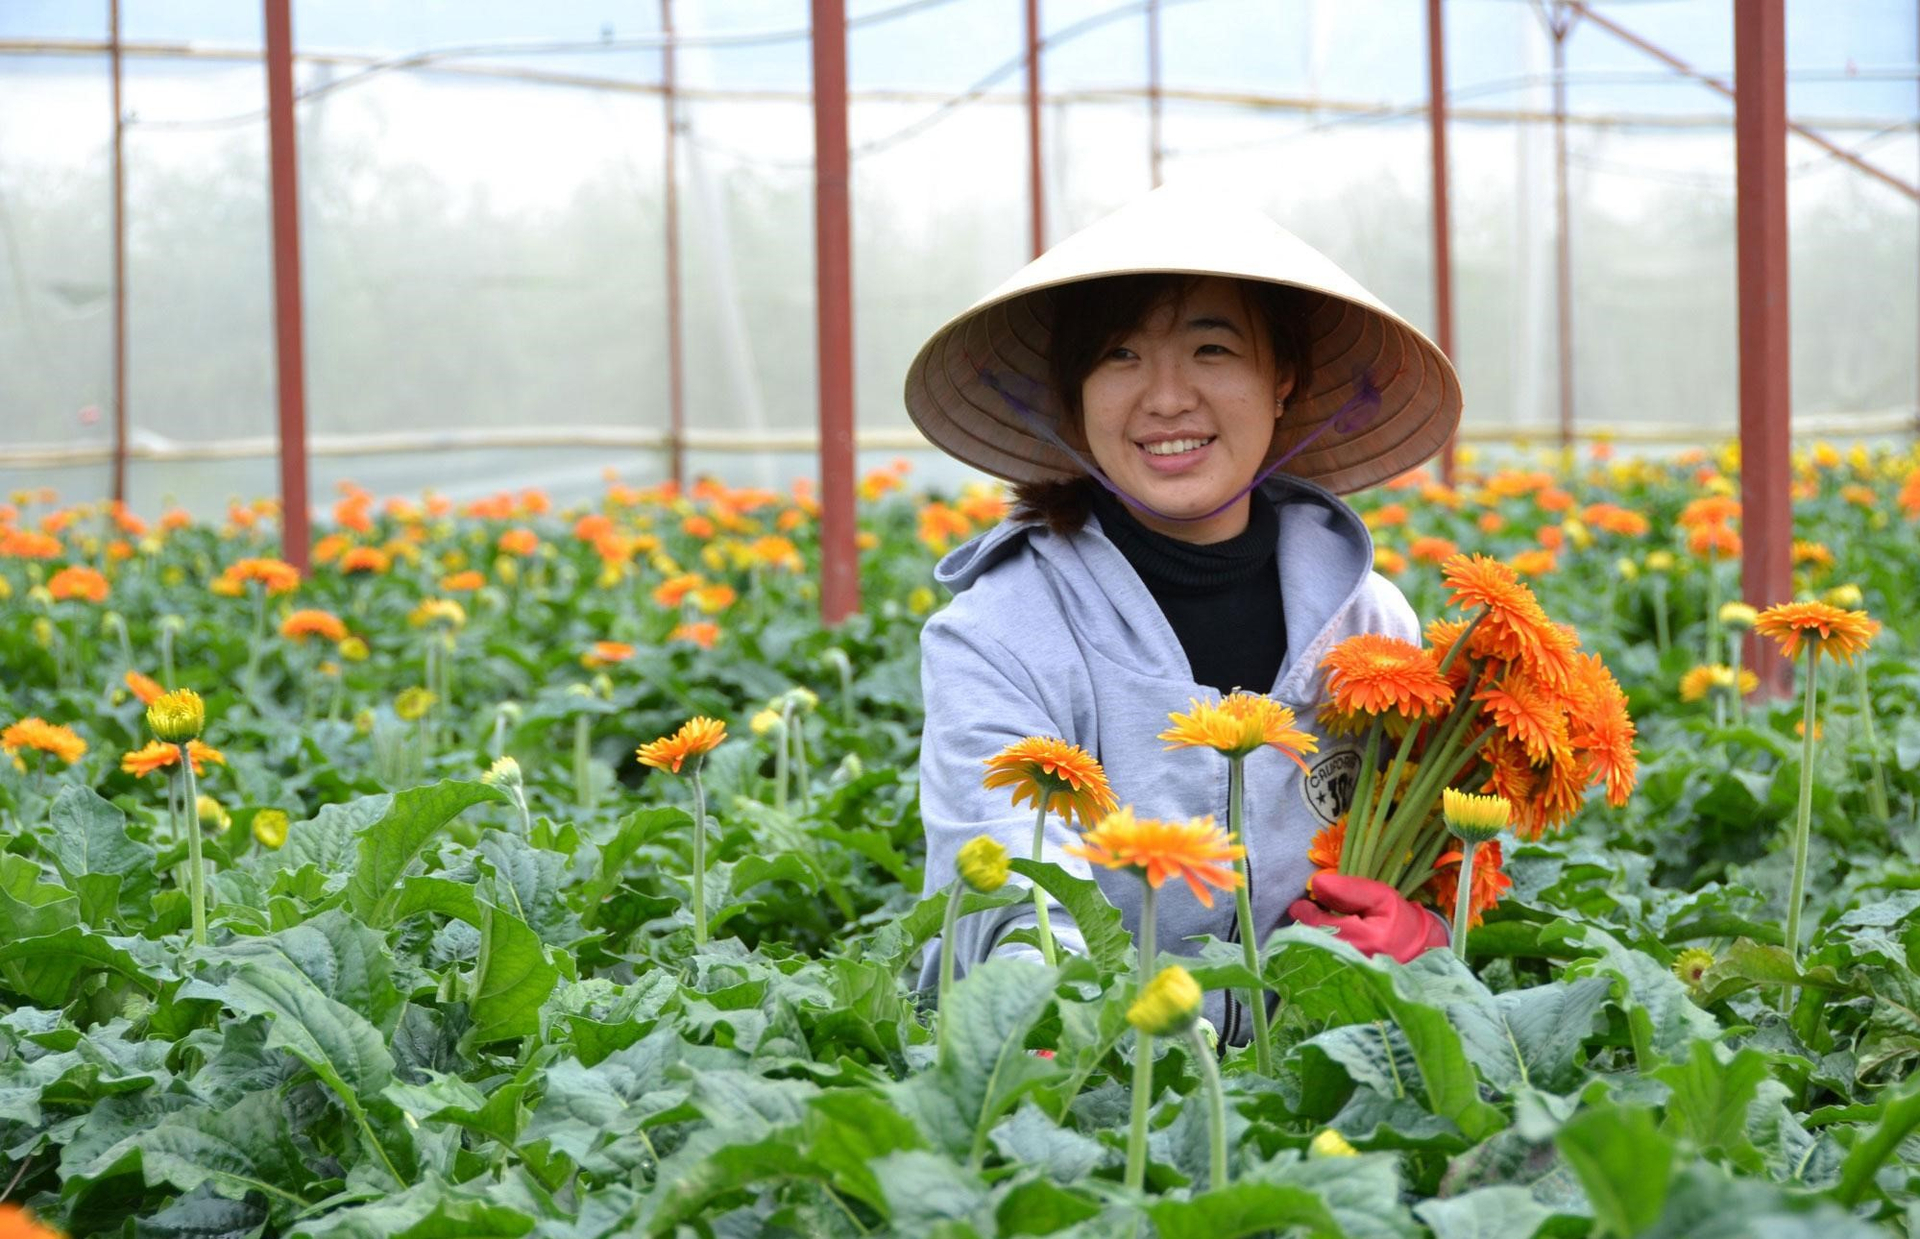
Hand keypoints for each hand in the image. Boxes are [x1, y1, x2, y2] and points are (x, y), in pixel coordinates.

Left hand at [1287, 874, 1447, 963]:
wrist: (1422, 954)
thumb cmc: (1401, 922)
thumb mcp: (1382, 898)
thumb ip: (1349, 890)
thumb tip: (1317, 883)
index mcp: (1365, 939)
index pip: (1317, 924)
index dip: (1305, 912)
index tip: (1303, 904)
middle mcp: (1354, 963)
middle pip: (1310, 943)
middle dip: (1306, 926)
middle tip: (1310, 914)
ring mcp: (1349, 979)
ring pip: (1313, 956)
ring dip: (1310, 940)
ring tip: (1319, 928)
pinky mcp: (1347, 988)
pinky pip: (1321, 969)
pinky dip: (1317, 954)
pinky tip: (1325, 945)